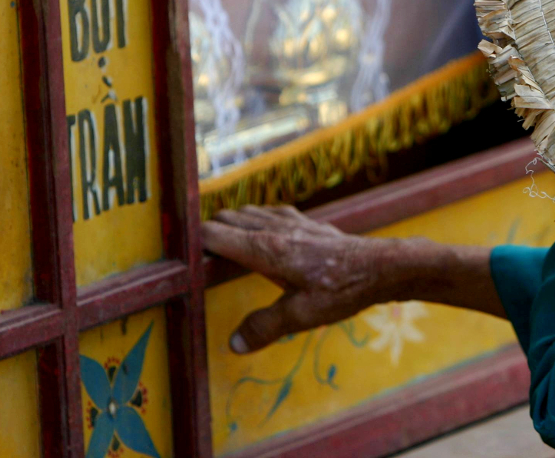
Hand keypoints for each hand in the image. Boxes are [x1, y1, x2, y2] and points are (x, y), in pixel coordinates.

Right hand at [201, 204, 398, 353]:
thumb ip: (265, 327)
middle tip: (191, 256)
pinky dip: (254, 218)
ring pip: (247, 212)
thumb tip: (233, 343)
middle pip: (226, 220)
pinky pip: (269, 212)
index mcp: (265, 249)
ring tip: (218, 244)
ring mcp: (291, 221)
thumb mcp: (302, 315)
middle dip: (207, 233)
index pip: (215, 235)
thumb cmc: (341, 289)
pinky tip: (258, 230)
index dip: (192, 243)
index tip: (175, 255)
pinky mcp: (305, 221)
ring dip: (230, 224)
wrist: (380, 266)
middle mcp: (274, 228)